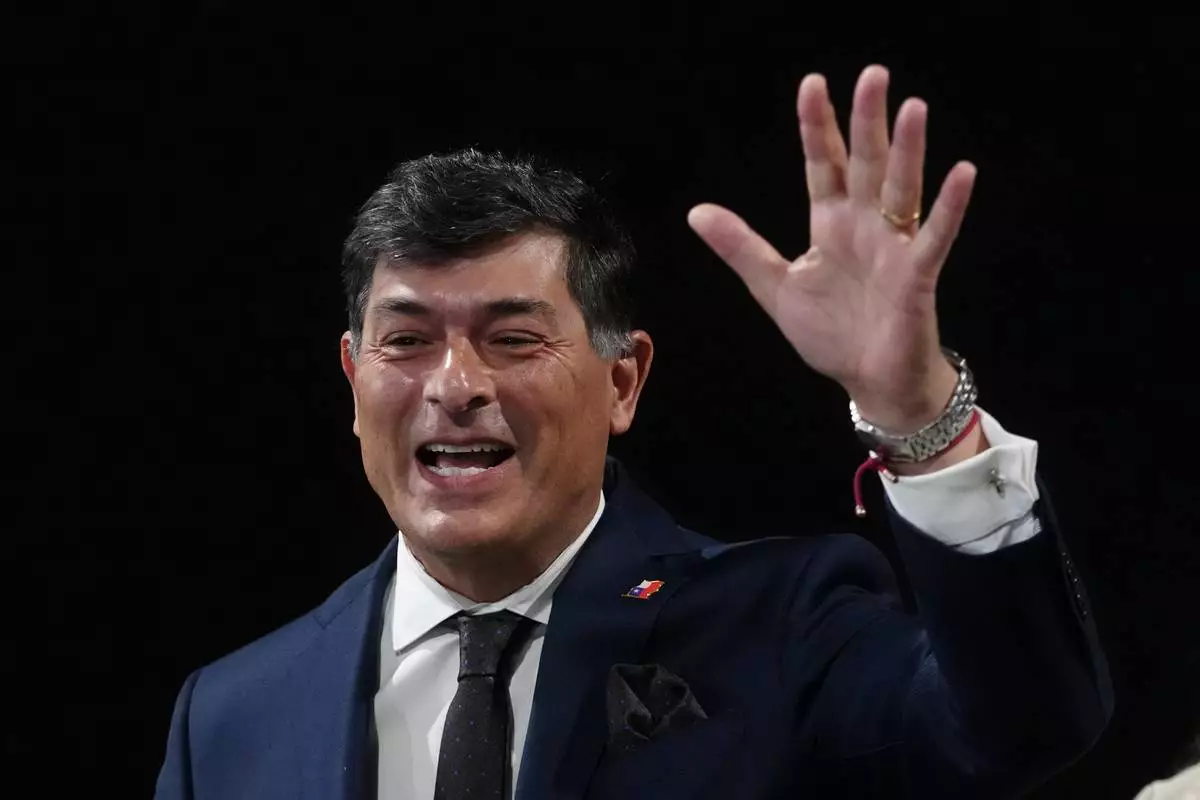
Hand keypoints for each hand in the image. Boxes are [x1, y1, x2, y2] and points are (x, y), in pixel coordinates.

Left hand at [688, 65, 975, 433]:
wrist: (868, 380)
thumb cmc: (831, 333)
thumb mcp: (775, 287)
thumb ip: (742, 248)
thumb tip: (696, 212)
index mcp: (830, 225)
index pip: (824, 165)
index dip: (818, 128)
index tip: (812, 84)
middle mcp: (865, 226)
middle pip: (867, 164)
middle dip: (867, 121)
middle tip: (873, 74)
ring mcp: (894, 246)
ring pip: (902, 189)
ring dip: (908, 151)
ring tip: (913, 108)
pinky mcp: (917, 275)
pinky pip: (934, 236)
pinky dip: (949, 207)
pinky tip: (961, 173)